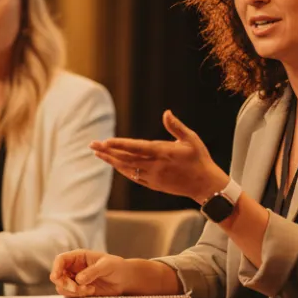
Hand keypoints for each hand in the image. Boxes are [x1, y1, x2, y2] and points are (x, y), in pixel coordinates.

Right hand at [49, 250, 178, 296]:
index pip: (61, 260)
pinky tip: (92, 291)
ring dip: (73, 291)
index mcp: (78, 257)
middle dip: (65, 284)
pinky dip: (79, 295)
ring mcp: (75, 280)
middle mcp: (74, 268)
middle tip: (78, 288)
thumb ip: (93, 271)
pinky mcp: (79, 290)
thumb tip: (78, 279)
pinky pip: (71, 295)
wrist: (124, 279)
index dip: (56, 268)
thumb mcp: (106, 265)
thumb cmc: (116, 266)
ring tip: (89, 289)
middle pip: (58, 276)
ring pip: (63, 287)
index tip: (56, 277)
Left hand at [88, 110, 228, 202]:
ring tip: (98, 154)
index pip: (136, 148)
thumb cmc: (199, 159)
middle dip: (108, 152)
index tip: (105, 141)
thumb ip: (176, 127)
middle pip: (126, 158)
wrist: (204, 184)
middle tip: (93, 145)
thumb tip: (166, 113)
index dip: (120, 145)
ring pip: (127, 169)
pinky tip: (115, 164)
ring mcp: (153, 177)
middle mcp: (155, 166)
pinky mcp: (154, 184)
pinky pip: (133, 177)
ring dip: (112, 161)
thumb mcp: (191, 139)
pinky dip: (122, 170)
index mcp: (163, 153)